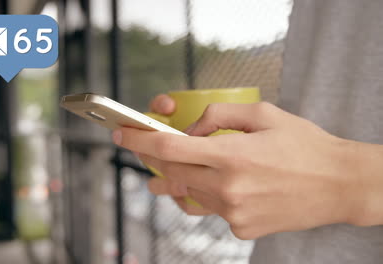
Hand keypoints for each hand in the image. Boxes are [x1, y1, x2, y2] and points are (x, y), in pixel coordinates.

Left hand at [113, 102, 382, 238]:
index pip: (169, 148)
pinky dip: (206, 194)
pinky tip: (216, 184)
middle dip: (155, 158)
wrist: (339, 185)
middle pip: (171, 173)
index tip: (121, 134)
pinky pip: (209, 209)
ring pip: (187, 192)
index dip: (139, 140)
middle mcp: (228, 188)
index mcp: (232, 155)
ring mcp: (233, 213)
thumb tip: (190, 130)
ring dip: (180, 177)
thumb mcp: (263, 114)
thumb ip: (219, 116)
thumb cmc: (304, 145)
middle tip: (148, 147)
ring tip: (178, 167)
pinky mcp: (240, 229)